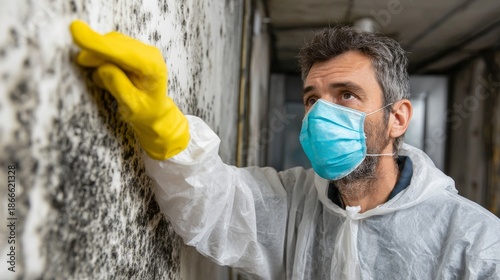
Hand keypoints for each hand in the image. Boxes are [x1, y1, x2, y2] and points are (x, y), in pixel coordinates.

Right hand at [69, 20, 189, 159]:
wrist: (154, 111)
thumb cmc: (145, 111)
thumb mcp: (132, 106)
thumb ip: (119, 86)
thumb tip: (104, 67)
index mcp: (152, 67)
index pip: (122, 52)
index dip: (97, 42)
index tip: (75, 30)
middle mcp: (150, 54)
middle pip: (115, 43)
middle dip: (95, 49)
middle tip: (82, 61)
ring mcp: (141, 50)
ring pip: (112, 43)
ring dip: (98, 55)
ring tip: (98, 76)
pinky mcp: (132, 50)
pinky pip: (112, 46)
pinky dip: (102, 57)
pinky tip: (104, 74)